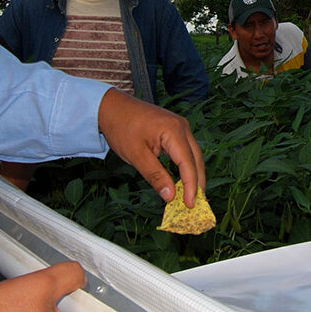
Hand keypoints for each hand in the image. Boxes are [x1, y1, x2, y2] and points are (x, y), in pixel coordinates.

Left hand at [97, 88, 205, 207]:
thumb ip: (155, 176)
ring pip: (193, 154)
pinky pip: (186, 149)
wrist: (112, 107)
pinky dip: (186, 165)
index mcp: (173, 131)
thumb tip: (170, 196)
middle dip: (198, 182)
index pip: (188, 163)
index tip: (191, 204)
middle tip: (195, 204)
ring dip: (194, 174)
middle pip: (196, 158)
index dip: (191, 185)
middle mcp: (182, 126)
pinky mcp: (175, 128)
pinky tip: (184, 178)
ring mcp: (180, 126)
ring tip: (192, 195)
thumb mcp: (136, 155)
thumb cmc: (122, 128)